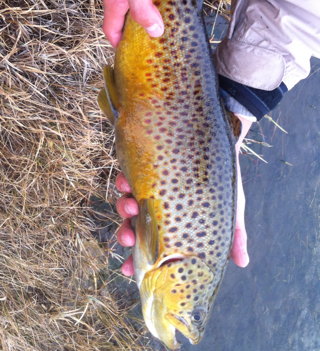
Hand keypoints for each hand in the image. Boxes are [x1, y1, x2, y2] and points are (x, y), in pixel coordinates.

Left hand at [116, 115, 251, 275]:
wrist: (221, 144)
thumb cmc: (223, 182)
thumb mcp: (229, 212)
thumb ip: (234, 237)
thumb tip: (244, 263)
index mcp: (172, 224)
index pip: (150, 247)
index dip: (135, 259)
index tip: (128, 269)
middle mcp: (157, 208)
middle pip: (132, 227)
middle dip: (126, 234)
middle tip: (129, 238)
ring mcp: (148, 188)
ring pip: (126, 203)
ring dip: (123, 207)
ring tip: (131, 205)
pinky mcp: (144, 168)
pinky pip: (126, 177)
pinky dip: (122, 182)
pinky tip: (126, 182)